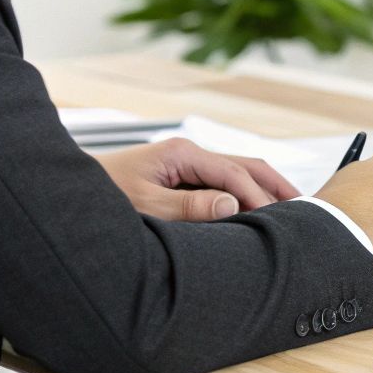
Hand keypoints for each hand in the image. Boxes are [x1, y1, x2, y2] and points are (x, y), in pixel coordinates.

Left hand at [92, 138, 300, 221]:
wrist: (68, 194)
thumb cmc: (102, 196)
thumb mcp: (145, 205)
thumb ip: (187, 207)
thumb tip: (231, 203)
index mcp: (182, 153)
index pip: (234, 172)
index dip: (258, 196)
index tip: (277, 220)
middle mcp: (188, 154)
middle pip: (245, 164)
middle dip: (275, 184)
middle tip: (304, 208)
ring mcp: (186, 165)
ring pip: (236, 172)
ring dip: (262, 189)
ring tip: (289, 210)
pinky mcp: (181, 178)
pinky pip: (221, 184)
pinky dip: (243, 195)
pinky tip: (253, 212)